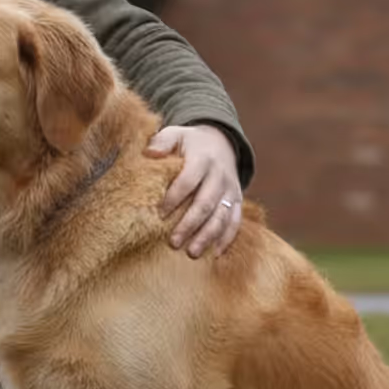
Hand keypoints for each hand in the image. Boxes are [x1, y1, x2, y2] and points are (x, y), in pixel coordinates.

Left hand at [146, 124, 241, 258]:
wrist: (221, 142)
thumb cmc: (190, 143)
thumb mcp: (175, 135)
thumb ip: (162, 142)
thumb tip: (150, 153)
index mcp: (203, 159)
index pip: (188, 181)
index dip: (174, 198)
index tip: (159, 214)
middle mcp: (220, 175)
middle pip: (205, 203)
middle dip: (189, 224)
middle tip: (173, 242)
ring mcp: (231, 190)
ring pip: (222, 216)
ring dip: (207, 236)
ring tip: (191, 253)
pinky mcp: (238, 201)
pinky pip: (235, 222)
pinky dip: (226, 238)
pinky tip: (214, 254)